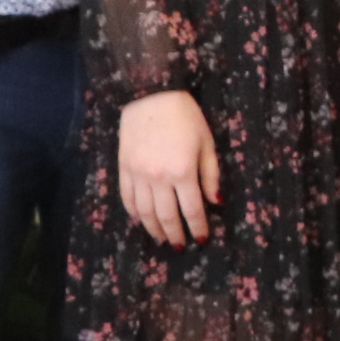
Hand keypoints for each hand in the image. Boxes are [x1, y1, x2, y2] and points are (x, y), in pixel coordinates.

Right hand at [117, 91, 220, 246]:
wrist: (150, 94)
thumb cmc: (185, 117)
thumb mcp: (206, 143)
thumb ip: (211, 175)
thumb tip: (215, 202)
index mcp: (183, 171)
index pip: (192, 209)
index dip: (198, 227)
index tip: (202, 240)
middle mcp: (158, 177)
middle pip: (167, 216)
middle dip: (175, 234)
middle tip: (180, 246)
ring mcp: (138, 174)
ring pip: (144, 212)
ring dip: (154, 229)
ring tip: (162, 239)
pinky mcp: (123, 168)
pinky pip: (127, 198)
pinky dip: (134, 213)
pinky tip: (141, 220)